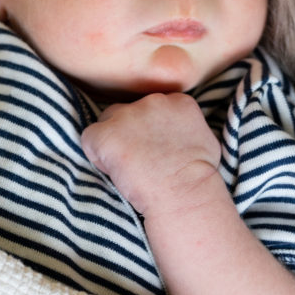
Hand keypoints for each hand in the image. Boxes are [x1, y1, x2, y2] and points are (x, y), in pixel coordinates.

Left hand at [81, 93, 221, 217]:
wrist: (184, 194)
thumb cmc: (198, 178)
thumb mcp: (205, 139)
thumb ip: (186, 124)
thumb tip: (179, 129)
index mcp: (176, 100)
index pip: (151, 107)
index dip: (149, 131)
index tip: (157, 151)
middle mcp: (151, 101)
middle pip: (127, 112)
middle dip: (130, 133)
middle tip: (142, 161)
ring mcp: (127, 115)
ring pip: (107, 123)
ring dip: (113, 142)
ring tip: (130, 168)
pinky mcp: (106, 133)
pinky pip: (90, 139)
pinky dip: (97, 156)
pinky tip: (116, 171)